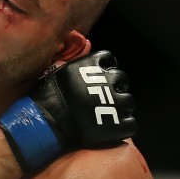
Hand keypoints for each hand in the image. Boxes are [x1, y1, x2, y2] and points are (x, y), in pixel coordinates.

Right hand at [0, 50, 135, 172]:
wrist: (48, 121)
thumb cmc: (48, 96)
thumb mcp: (56, 70)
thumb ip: (72, 62)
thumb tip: (79, 50)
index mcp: (94, 65)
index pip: (109, 60)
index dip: (106, 69)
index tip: (101, 77)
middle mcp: (109, 80)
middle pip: (122, 80)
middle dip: (116, 87)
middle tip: (105, 97)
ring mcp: (116, 102)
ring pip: (129, 101)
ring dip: (121, 106)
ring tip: (109, 114)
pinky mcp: (118, 124)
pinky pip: (131, 123)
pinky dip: (125, 125)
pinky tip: (114, 128)